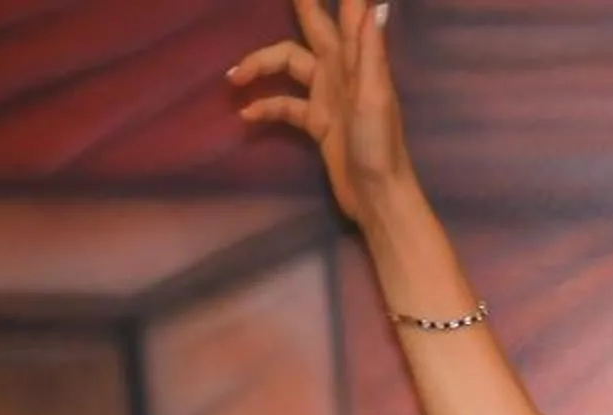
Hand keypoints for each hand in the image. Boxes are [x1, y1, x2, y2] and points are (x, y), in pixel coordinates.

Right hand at [230, 0, 413, 228]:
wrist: (377, 197)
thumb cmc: (379, 147)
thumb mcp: (374, 96)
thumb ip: (370, 51)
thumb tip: (375, 5)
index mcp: (357, 63)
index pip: (344, 16)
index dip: (340, 0)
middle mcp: (342, 74)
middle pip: (312, 31)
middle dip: (299, 7)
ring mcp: (329, 98)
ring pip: (288, 66)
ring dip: (261, 66)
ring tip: (233, 77)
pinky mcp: (319, 124)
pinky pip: (285, 105)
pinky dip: (266, 106)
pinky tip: (246, 116)